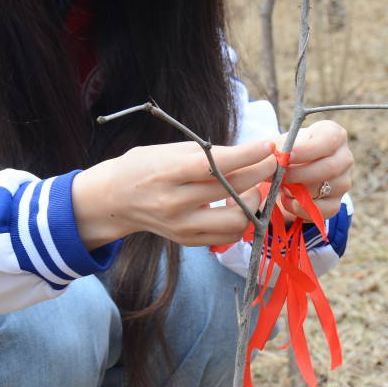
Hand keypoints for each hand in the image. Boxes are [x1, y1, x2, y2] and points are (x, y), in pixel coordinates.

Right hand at [73, 139, 276, 248]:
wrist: (115, 198)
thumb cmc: (144, 166)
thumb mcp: (169, 150)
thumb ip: (205, 154)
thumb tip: (249, 154)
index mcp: (168, 174)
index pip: (216, 165)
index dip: (247, 155)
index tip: (269, 146)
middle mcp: (175, 203)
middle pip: (232, 190)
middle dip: (260, 173)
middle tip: (272, 161)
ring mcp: (182, 226)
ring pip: (237, 220)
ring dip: (253, 201)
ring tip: (252, 186)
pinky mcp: (188, 240)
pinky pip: (228, 235)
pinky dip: (241, 219)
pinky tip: (238, 202)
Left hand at [273, 120, 352, 222]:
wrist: (294, 168)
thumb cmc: (289, 150)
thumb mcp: (284, 142)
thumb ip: (278, 147)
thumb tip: (273, 155)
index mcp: (335, 135)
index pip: (329, 141)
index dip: (308, 150)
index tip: (286, 156)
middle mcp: (344, 158)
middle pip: (330, 168)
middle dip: (299, 174)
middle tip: (278, 176)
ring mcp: (343, 181)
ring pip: (325, 189)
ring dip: (299, 191)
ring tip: (281, 187)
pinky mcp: (337, 202)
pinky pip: (323, 210)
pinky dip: (302, 208)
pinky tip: (288, 201)